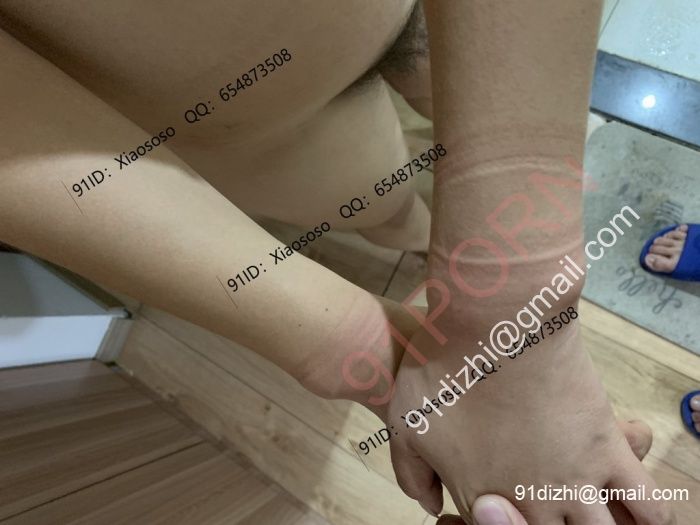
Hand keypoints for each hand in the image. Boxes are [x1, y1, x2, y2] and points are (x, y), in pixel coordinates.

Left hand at [387, 318, 672, 523]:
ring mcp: (574, 480)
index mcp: (480, 500)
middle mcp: (530, 502)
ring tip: (598, 511)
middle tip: (553, 500)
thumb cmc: (440, 368)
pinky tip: (643, 517)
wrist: (493, 322)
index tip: (503, 502)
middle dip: (552, 524)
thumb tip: (433, 506)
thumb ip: (413, 475)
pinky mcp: (610, 450)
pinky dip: (651, 519)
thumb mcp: (405, 423)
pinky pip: (649, 506)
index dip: (499, 523)